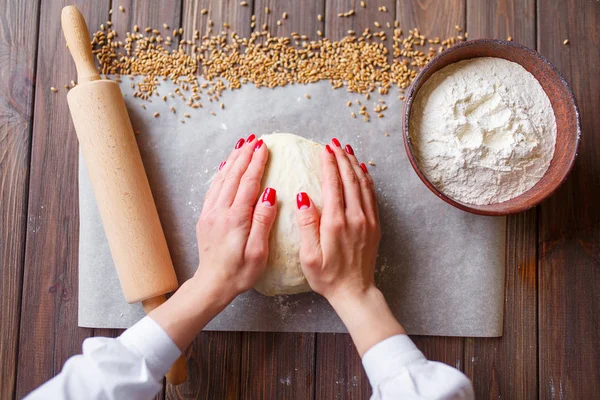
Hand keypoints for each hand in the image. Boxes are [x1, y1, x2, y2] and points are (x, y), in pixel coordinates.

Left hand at [193, 134, 276, 303]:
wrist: (212, 285)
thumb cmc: (239, 273)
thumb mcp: (258, 252)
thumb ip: (263, 221)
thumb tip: (270, 194)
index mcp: (236, 219)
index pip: (248, 183)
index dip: (256, 163)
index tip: (264, 147)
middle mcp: (220, 212)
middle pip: (233, 176)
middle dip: (244, 155)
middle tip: (255, 140)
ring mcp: (210, 213)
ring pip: (222, 179)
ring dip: (232, 160)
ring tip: (242, 146)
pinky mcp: (205, 217)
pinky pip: (213, 189)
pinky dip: (221, 174)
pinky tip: (226, 167)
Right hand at [295, 138, 379, 299]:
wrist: (355, 292)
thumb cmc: (327, 277)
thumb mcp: (309, 256)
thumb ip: (306, 225)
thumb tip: (302, 197)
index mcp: (336, 223)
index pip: (333, 184)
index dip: (329, 164)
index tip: (324, 149)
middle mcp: (355, 217)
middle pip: (350, 179)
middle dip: (342, 158)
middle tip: (334, 143)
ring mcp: (368, 220)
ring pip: (363, 184)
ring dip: (354, 165)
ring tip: (346, 150)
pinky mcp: (374, 225)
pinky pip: (371, 195)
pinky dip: (366, 179)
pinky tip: (361, 171)